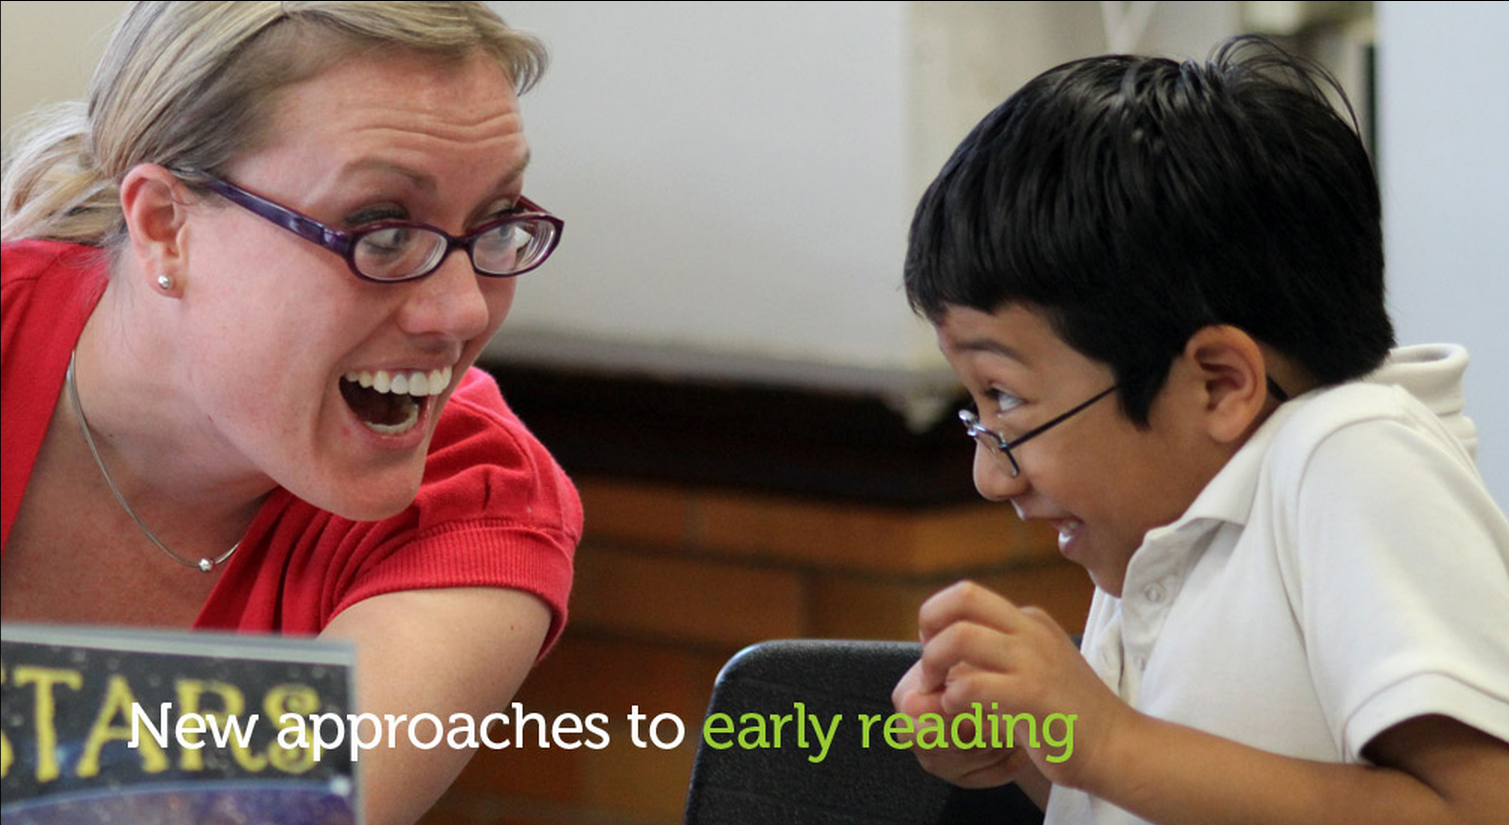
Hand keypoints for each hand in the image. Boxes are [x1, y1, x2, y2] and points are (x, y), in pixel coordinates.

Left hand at [910, 580, 1129, 790]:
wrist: (1117, 746)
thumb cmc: (1069, 715)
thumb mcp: (1037, 666)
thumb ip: (1000, 653)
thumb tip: (947, 657)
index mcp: (1030, 620)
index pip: (967, 596)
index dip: (937, 619)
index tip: (933, 650)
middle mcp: (1031, 630)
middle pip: (962, 596)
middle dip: (930, 624)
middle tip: (929, 665)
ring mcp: (1032, 660)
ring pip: (959, 636)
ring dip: (934, 664)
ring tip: (938, 691)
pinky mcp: (1030, 695)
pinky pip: (970, 685)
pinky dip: (951, 699)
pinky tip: (959, 714)